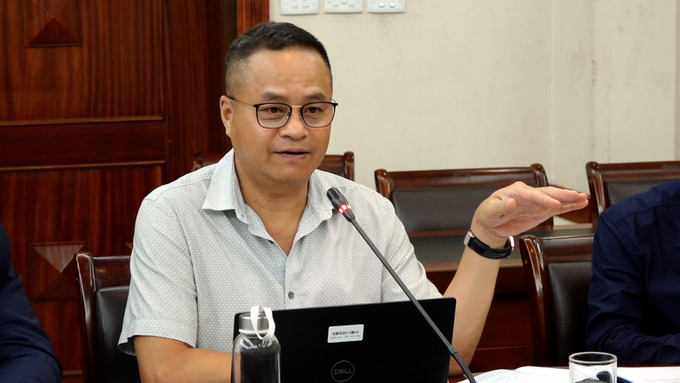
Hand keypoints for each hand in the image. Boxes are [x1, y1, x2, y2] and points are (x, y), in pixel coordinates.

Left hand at [471, 182, 588, 245]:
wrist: (490, 224)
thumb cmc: (488, 214)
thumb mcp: (490, 211)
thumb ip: (501, 207)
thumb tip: (512, 202)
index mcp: (516, 191)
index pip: (533, 194)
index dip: (544, 199)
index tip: (555, 204)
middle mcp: (529, 194)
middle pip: (548, 193)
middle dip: (562, 194)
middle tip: (577, 195)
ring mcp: (536, 203)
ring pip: (556, 199)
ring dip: (570, 199)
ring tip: (584, 198)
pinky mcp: (541, 211)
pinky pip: (557, 208)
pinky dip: (569, 206)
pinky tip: (581, 204)